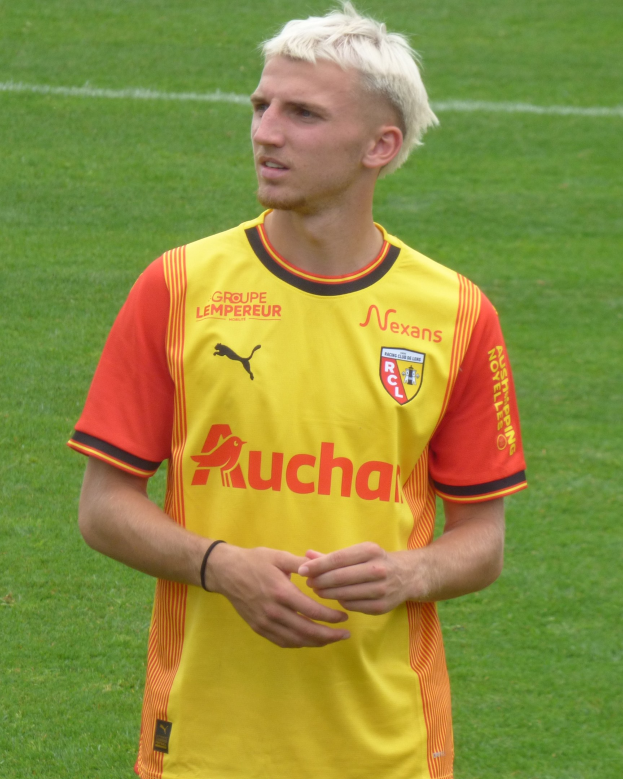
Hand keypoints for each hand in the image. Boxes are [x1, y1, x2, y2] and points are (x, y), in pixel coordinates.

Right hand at [205, 544, 349, 647]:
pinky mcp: (258, 628)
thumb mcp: (279, 556)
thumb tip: (324, 567)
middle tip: (344, 634)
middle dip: (329, 635)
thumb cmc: (254, 561)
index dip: (330, 617)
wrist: (226, 572)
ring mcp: (265, 622)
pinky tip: (309, 640)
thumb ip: (302, 564)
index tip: (344, 617)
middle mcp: (273, 611)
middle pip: (306, 630)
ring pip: (295, 640)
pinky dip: (298, 643)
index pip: (311, 611)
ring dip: (316, 642)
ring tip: (331, 638)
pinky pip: (282, 641)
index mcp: (281, 592)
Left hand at [298, 543, 416, 614]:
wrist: (407, 576)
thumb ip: (332, 556)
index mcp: (370, 551)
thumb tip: (306, 555)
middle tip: (308, 582)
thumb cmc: (376, 561)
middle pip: (340, 577)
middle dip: (320, 580)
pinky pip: (353, 606)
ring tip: (317, 590)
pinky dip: (341, 602)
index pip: (338, 559)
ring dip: (327, 593)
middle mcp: (378, 569)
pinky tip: (336, 597)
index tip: (302, 570)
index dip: (318, 565)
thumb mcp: (358, 552)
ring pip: (345, 594)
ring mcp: (381, 589)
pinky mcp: (382, 607)